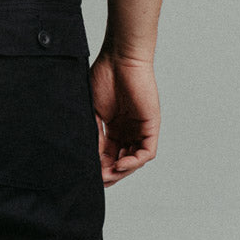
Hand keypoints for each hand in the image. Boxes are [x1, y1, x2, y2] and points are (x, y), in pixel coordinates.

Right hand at [88, 52, 159, 186]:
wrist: (119, 59)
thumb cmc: (103, 78)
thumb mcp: (93, 112)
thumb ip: (94, 136)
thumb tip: (89, 160)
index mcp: (114, 128)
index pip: (108, 155)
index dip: (99, 167)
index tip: (88, 175)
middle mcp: (128, 131)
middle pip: (122, 161)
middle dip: (111, 173)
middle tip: (98, 180)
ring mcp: (140, 129)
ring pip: (134, 160)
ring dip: (122, 171)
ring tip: (108, 175)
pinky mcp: (151, 126)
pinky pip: (146, 152)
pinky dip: (134, 162)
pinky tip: (120, 165)